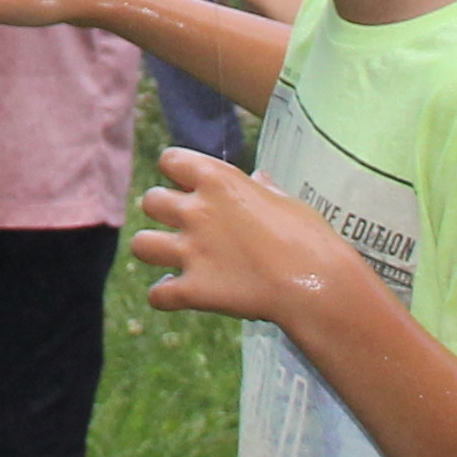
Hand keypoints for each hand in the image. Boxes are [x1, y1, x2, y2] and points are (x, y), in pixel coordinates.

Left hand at [126, 146, 356, 325]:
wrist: (316, 286)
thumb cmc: (310, 239)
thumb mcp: (289, 202)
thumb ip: (264, 190)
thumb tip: (258, 179)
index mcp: (219, 181)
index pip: (170, 160)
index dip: (178, 172)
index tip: (190, 184)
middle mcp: (196, 211)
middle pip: (150, 201)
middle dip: (162, 211)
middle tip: (184, 224)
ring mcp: (190, 251)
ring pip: (140, 244)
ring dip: (154, 250)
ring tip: (173, 258)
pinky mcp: (192, 289)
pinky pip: (157, 294)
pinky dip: (165, 296)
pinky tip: (179, 295)